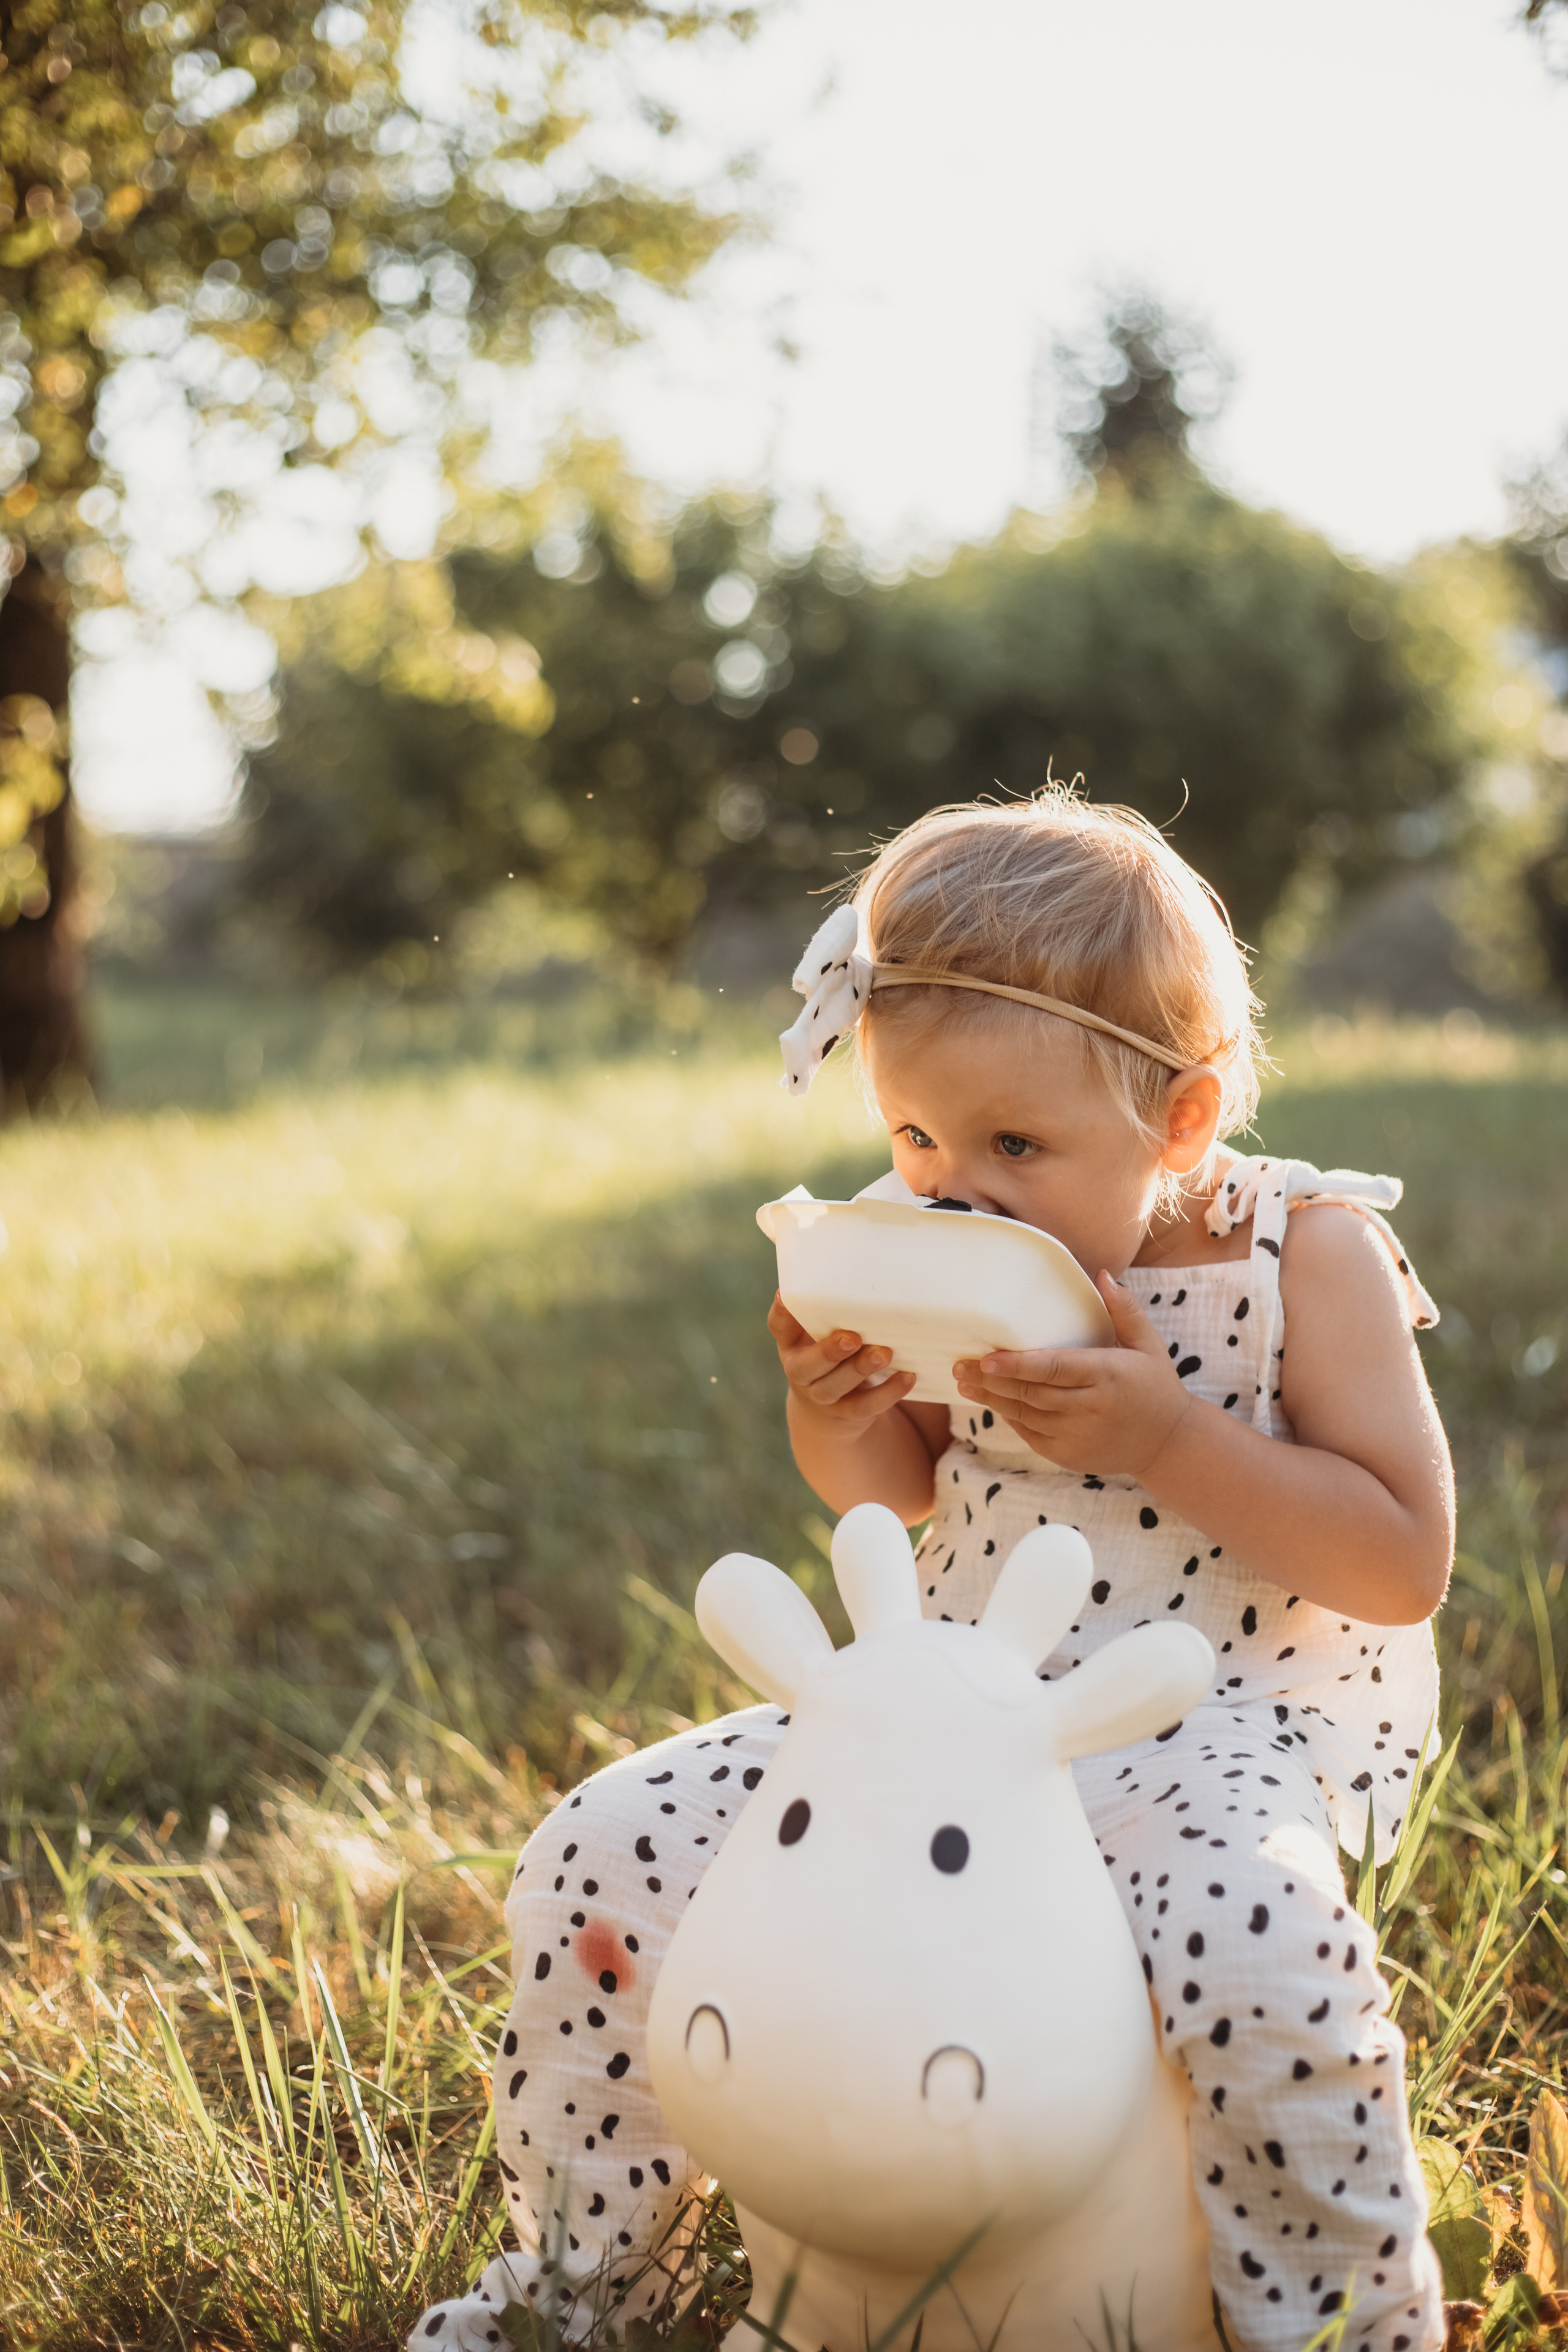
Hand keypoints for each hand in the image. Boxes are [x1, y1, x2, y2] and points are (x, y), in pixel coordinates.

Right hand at [767, 1292, 915, 1436]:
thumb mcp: (820, 1336)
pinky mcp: (848, 1413)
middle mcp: (802, 1372)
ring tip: (883, 1354)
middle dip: (829, 1352)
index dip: (781, 1313)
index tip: (785, 1295)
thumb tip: (856, 1273)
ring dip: (860, 1369)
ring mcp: (824, 1396)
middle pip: (807, 1366)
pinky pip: (866, 1406)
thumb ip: (829, 1313)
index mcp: (793, 1345)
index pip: (779, 1328)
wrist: (827, 1413)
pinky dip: (888, 1392)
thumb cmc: (830, 1357)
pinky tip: (907, 1376)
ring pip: (836, 1386)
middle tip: (852, 1337)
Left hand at [953, 1272, 1194, 1475]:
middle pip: (1031, 1393)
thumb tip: (1102, 1275)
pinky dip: (1010, 1418)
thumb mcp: (1149, 1345)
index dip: (1018, 1365)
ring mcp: (1077, 1435)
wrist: (1168, 1444)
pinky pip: (1030, 1434)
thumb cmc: (1155, 1386)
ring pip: (1025, 1415)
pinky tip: (992, 1402)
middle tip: (961, 1364)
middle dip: (992, 1380)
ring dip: (992, 1399)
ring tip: (965, 1382)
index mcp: (1107, 1374)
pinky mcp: (1068, 1455)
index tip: (988, 1358)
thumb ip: (1125, 1310)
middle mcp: (1089, 1407)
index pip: (1055, 1368)